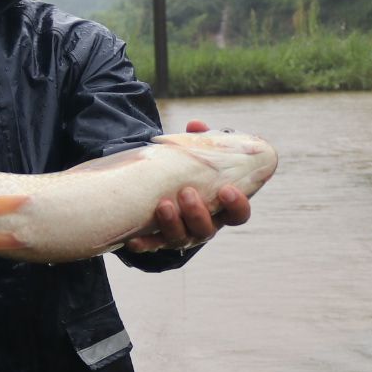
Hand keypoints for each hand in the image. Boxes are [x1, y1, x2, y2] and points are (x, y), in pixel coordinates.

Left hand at [125, 120, 251, 252]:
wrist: (168, 189)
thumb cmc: (192, 171)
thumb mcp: (200, 157)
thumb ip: (201, 142)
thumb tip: (195, 125)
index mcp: (221, 207)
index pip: (238, 214)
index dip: (236, 205)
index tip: (226, 189)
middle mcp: (205, 225)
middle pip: (207, 229)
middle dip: (197, 213)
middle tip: (187, 192)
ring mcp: (183, 234)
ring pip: (182, 238)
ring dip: (173, 224)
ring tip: (163, 205)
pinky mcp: (160, 239)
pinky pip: (153, 245)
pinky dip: (144, 244)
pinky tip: (133, 240)